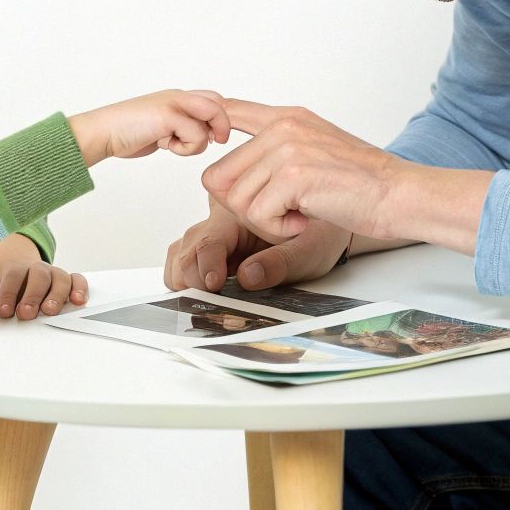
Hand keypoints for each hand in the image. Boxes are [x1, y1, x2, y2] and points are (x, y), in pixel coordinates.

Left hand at [0, 234, 87, 319]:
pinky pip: (76, 280)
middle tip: (26, 313)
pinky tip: (78, 300)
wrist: (15, 255)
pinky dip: (80, 288)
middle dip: (33, 295)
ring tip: (50, 310)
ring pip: (60, 278)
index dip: (9, 292)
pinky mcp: (65, 280)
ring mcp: (51, 274)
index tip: (4, 310)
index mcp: (13, 266)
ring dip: (57, 294)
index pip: (13, 276)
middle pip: (38, 276)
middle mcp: (35, 268)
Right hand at [68, 89, 230, 166]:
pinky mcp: (168, 115)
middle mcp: (178, 96)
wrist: (103, 133)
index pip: (213, 98)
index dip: (221, 118)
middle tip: (215, 141)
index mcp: (177, 97)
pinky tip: (164, 145)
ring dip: (197, 143)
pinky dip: (185, 148)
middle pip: (219, 103)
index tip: (217, 138)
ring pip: (210, 121)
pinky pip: (196, 135)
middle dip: (222, 125)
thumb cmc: (128, 133)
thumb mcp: (162, 127)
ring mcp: (173, 103)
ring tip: (172, 144)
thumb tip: (207, 136)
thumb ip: (182, 126)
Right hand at [163, 200, 351, 291]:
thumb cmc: (320, 233)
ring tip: (203, 298)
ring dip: (186, 277)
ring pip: (182, 253)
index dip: (207, 263)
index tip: (214, 284)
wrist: (328, 226)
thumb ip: (280, 263)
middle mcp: (222, 220)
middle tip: (207, 298)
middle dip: (192, 275)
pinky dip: (187, 278)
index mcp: (241, 210)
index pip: (211, 238)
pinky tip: (203, 293)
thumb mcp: (310, 250)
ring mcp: (216, 235)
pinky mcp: (215, 250)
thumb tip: (248, 277)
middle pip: (189, 247)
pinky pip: (187, 260)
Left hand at [200, 100, 403, 240]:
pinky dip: (279, 229)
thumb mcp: (315, 150)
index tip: (213, 151)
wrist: (398, 194)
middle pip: (219, 175)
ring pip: (236, 199)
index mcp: (287, 117)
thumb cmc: (361, 182)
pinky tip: (304, 221)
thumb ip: (276, 149)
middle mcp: (283, 126)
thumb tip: (226, 173)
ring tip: (296, 215)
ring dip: (263, 220)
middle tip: (276, 212)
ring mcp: (287, 149)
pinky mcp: (293, 176)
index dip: (210, 133)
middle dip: (241, 204)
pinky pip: (258, 214)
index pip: (228, 110)